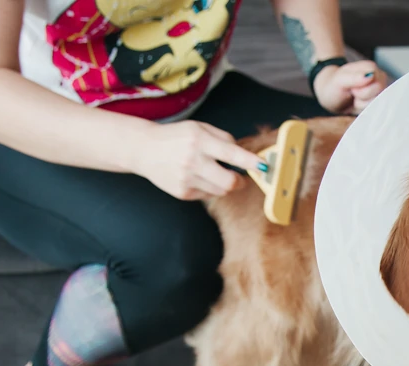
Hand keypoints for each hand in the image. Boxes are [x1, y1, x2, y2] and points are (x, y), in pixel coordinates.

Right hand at [129, 120, 264, 200]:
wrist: (144, 149)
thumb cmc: (176, 137)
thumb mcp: (199, 128)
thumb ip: (224, 138)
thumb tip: (245, 155)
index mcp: (199, 140)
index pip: (231, 153)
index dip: (250, 162)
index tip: (264, 167)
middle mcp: (193, 160)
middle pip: (230, 182)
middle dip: (241, 181)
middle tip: (241, 178)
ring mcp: (187, 179)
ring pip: (221, 191)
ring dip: (225, 184)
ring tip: (214, 173)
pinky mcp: (182, 192)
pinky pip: (207, 195)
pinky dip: (209, 187)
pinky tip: (198, 177)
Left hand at [313, 60, 388, 114]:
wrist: (330, 96)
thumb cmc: (334, 86)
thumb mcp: (339, 80)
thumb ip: (354, 77)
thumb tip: (370, 76)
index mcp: (371, 67)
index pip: (377, 85)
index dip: (363, 91)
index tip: (352, 88)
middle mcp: (379, 78)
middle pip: (379, 96)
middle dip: (362, 99)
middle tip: (352, 93)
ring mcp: (380, 90)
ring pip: (377, 105)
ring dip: (362, 105)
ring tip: (354, 98)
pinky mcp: (377, 101)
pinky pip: (376, 110)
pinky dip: (364, 110)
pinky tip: (357, 104)